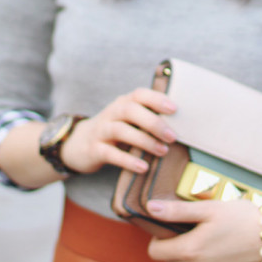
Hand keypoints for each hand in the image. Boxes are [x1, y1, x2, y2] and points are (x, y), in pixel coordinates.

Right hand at [61, 88, 176, 175]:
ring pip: (120, 130)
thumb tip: (184, 126)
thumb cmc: (115, 132)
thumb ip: (148, 118)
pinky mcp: (94, 150)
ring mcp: (101, 131)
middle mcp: (111, 113)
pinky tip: (143, 167)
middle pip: (130, 110)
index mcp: (123, 103)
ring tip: (163, 151)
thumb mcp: (128, 121)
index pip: (139, 94)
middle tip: (172, 136)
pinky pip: (110, 154)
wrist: (78, 145)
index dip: (156, 99)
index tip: (174, 109)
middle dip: (153, 122)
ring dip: (144, 141)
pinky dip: (128, 160)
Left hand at [145, 198, 261, 261]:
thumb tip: (150, 208)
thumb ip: (177, 210)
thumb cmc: (243, 218)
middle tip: (194, 227)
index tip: (173, 225)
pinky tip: (226, 248)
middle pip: (171, 260)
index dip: (158, 237)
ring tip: (214, 236)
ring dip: (194, 254)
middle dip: (176, 245)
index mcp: (190, 251)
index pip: (155, 251)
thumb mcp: (209, 209)